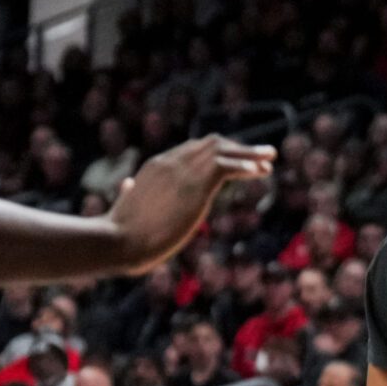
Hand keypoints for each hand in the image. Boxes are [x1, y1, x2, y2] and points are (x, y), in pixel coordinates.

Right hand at [109, 136, 273, 274]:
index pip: (192, 150)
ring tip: (270, 158)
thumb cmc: (118, 233)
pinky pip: (226, 167)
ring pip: (222, 151)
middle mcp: (170, 162)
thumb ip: (129, 192)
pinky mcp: (194, 186)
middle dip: (238, 149)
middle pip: (210, 144)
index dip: (217, 153)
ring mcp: (182, 171)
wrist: (116, 241)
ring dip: (249, 154)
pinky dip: (246, 166)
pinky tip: (261, 171)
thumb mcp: (125, 205)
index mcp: (156, 167)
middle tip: (263, 155)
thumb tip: (127, 185)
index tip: (236, 162)